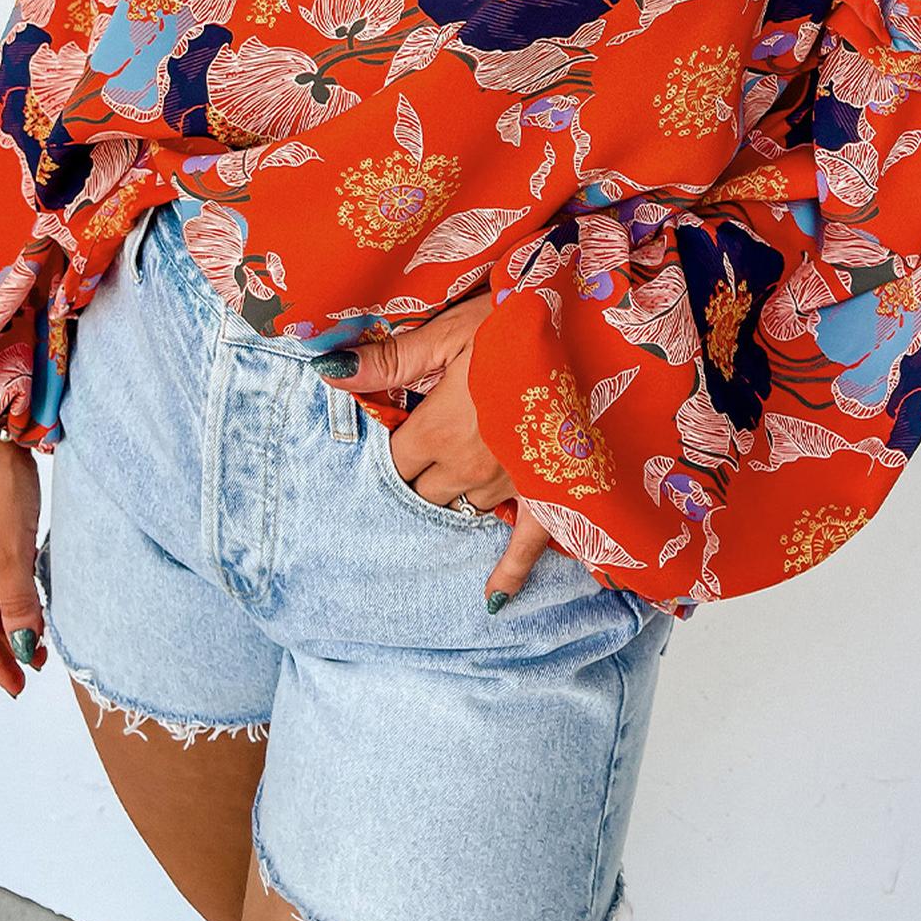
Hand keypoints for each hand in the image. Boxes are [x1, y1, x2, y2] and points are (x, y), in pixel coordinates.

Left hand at [315, 295, 552, 609]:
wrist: (591, 334)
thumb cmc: (515, 323)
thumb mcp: (449, 330)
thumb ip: (390, 360)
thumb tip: (329, 374)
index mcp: (439, 429)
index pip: (394, 462)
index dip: (392, 449)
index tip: (397, 431)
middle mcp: (469, 466)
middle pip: (424, 493)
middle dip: (419, 477)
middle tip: (426, 453)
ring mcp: (510, 484)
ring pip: (465, 509)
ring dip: (457, 496)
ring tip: (459, 479)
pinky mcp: (550, 494)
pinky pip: (526, 545)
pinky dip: (509, 572)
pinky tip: (493, 597)